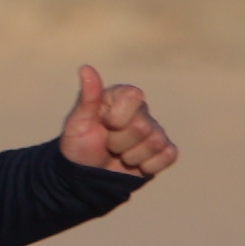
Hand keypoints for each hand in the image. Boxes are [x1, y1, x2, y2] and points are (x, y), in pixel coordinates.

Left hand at [59, 65, 177, 177]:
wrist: (84, 177)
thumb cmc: (79, 146)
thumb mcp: (76, 123)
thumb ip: (87, 98)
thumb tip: (85, 67)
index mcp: (121, 97)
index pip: (134, 97)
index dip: (116, 117)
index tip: (103, 125)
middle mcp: (141, 111)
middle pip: (142, 126)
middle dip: (118, 142)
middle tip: (108, 145)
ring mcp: (155, 131)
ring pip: (155, 142)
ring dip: (130, 157)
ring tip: (118, 155)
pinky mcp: (164, 151)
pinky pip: (168, 155)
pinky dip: (148, 165)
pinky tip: (135, 165)